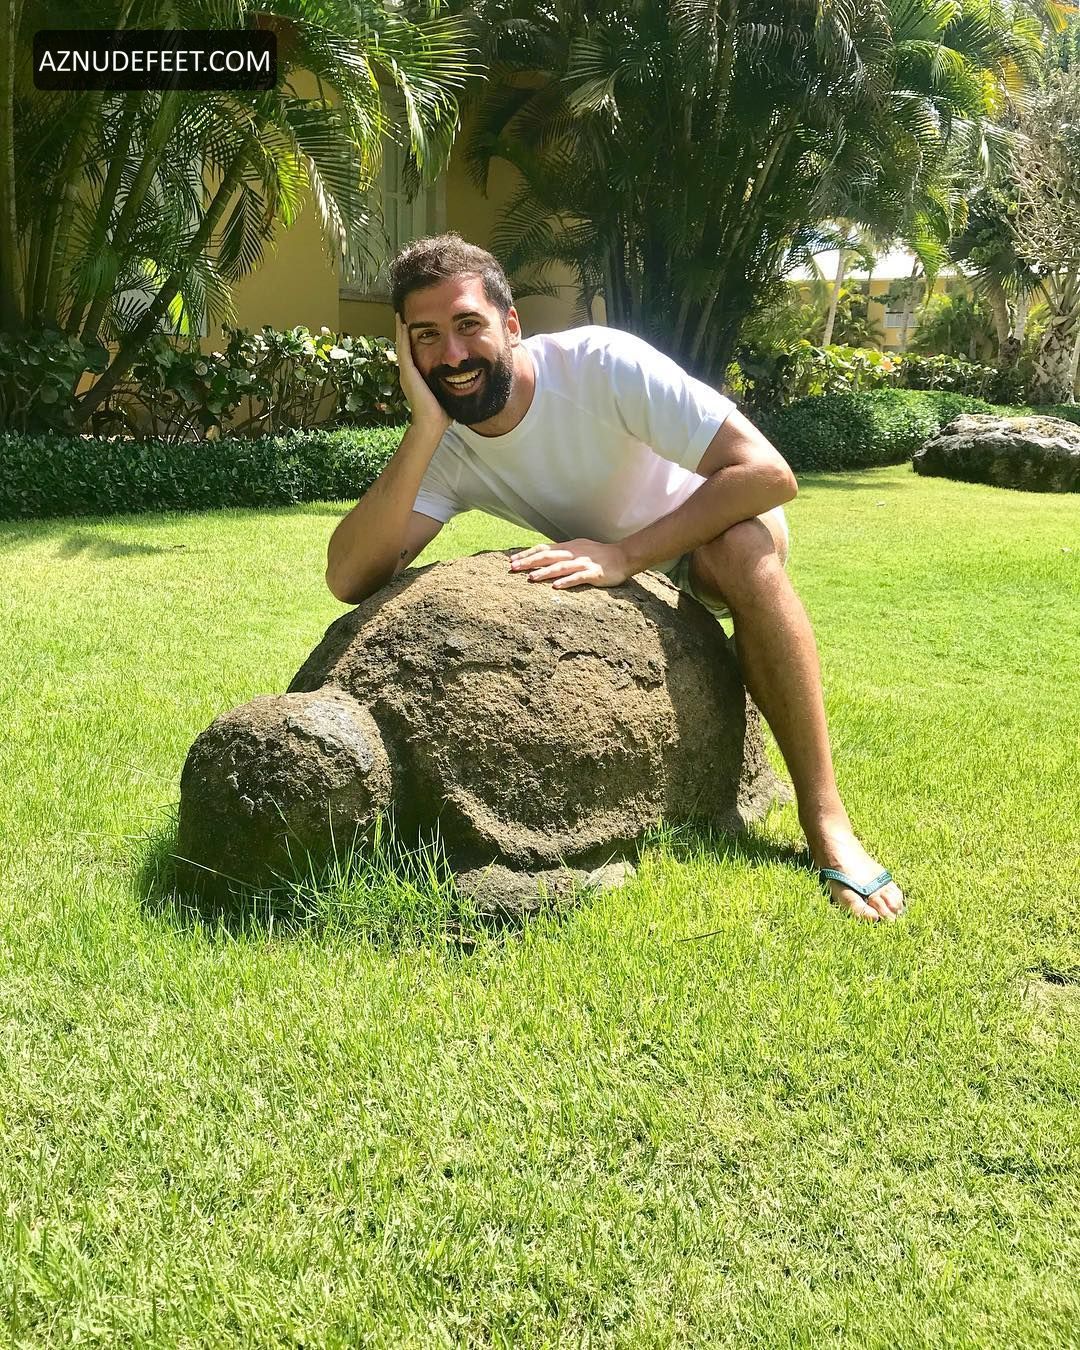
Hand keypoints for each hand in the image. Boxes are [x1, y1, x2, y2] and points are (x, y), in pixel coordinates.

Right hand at [394, 315, 449, 434]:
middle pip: (406, 346)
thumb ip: (450, 383)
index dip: (416, 339)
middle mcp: (409, 372)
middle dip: (406, 332)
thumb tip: (464, 380)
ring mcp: (406, 372)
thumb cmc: (442, 413)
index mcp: (417, 376)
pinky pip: (404, 349)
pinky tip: (403, 323)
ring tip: (401, 314)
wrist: (432, 424)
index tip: (420, 327)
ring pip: (402, 345)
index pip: (415, 353)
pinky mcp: (407, 372)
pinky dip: (403, 336)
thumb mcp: (447, 391)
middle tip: (405, 315)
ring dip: (402, 329)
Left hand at [509, 538, 633, 588]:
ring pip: (560, 567)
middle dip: (529, 562)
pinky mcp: (594, 573)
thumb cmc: (599, 555)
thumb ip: (562, 552)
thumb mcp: (579, 548)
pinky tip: (556, 587)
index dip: (527, 553)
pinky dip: (566, 581)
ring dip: (544, 572)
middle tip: (513, 568)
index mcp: (568, 547)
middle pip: (548, 556)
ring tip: (531, 578)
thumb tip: (543, 556)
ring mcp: (583, 563)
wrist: (624, 556)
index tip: (512, 560)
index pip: (544, 548)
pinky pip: (578, 577)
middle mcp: (573, 553)